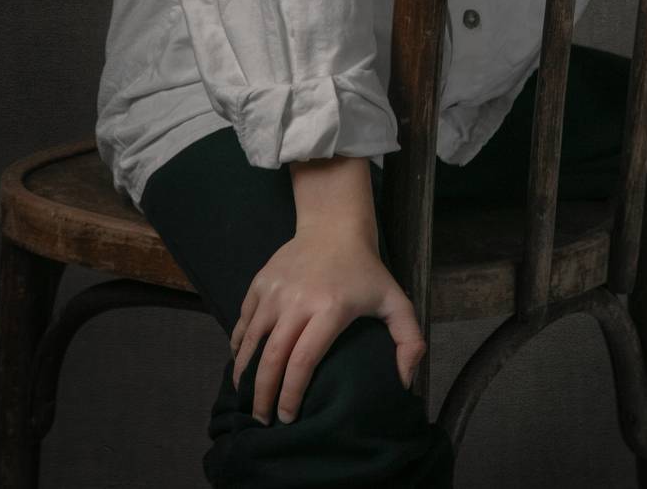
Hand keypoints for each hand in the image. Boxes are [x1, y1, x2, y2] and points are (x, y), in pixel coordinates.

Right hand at [229, 228, 425, 425]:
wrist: (334, 225)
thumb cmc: (365, 270)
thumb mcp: (395, 301)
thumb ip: (408, 340)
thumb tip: (404, 382)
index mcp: (329, 309)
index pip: (302, 362)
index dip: (291, 396)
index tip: (288, 419)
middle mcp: (296, 301)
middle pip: (271, 358)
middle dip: (263, 396)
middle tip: (262, 420)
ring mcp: (274, 291)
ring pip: (250, 341)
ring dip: (244, 375)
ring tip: (246, 399)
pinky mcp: (259, 283)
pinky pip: (242, 322)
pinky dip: (238, 346)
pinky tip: (241, 364)